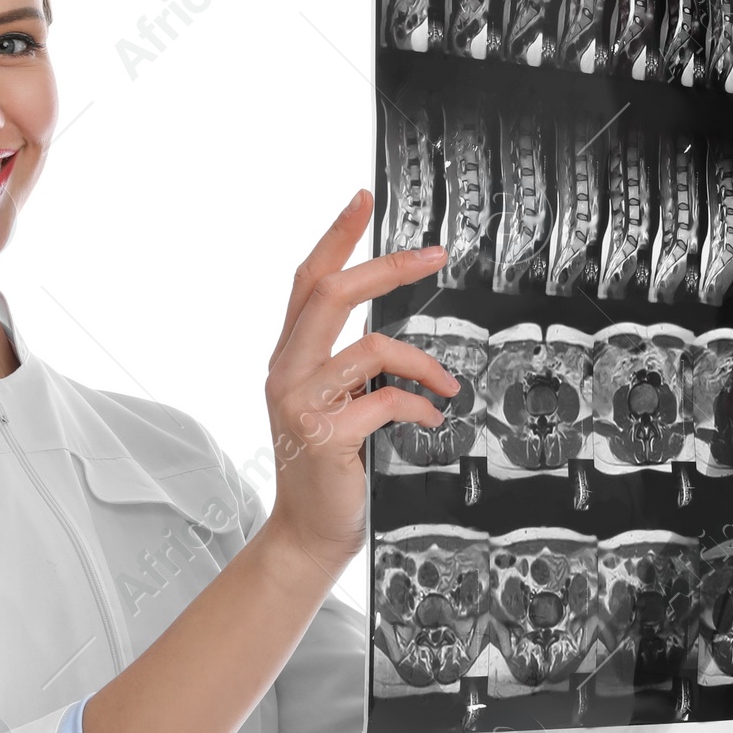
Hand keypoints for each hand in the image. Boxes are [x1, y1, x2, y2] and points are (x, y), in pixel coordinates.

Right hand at [262, 189, 456, 571]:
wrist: (307, 533)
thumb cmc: (327, 471)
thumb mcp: (330, 407)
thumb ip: (348, 369)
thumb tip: (397, 340)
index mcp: (288, 358)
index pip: (307, 281)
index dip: (335, 236)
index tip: (363, 199)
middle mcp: (285, 372)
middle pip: (331, 292)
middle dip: (387, 265)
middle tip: (433, 255)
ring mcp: (299, 402)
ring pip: (370, 346)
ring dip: (422, 362)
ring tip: (446, 384)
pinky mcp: (324, 434)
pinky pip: (386, 398)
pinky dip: (419, 406)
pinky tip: (431, 419)